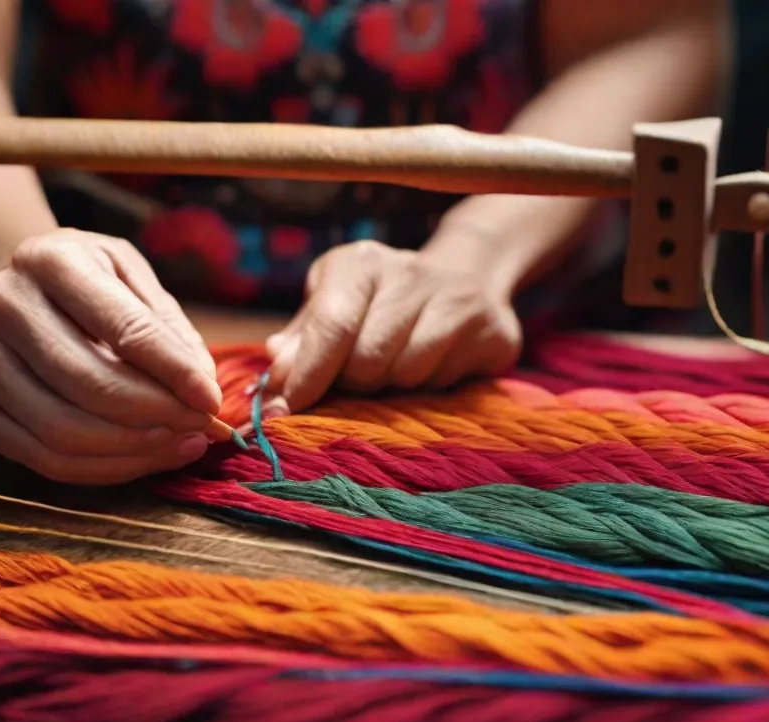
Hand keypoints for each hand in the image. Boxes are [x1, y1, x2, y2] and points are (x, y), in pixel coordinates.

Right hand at [0, 228, 220, 483]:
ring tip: (184, 442)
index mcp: (52, 260)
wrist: (22, 288)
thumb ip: (169, 329)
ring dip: (135, 448)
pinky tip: (148, 457)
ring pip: (64, 431)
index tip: (211, 399)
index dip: (174, 371)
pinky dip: (107, 468)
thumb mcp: (135, 278)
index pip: (123, 328)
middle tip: (202, 426)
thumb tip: (202, 390)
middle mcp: (4, 305)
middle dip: (158, 414)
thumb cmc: (93, 283)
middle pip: (90, 384)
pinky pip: (46, 459)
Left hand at [265, 240, 521, 412]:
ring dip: (391, 386)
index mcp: (361, 263)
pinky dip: (428, 385)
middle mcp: (409, 272)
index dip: (306, 376)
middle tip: (359, 374)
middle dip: (353, 381)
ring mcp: (457, 298)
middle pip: (366, 360)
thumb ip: (302, 340)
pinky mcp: (492, 329)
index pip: (331, 325)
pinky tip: (430, 364)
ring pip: (406, 375)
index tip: (282, 412)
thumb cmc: (379, 302)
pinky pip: (444, 381)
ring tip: (395, 365)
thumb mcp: (332, 305)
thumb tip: (276, 371)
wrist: (468, 276)